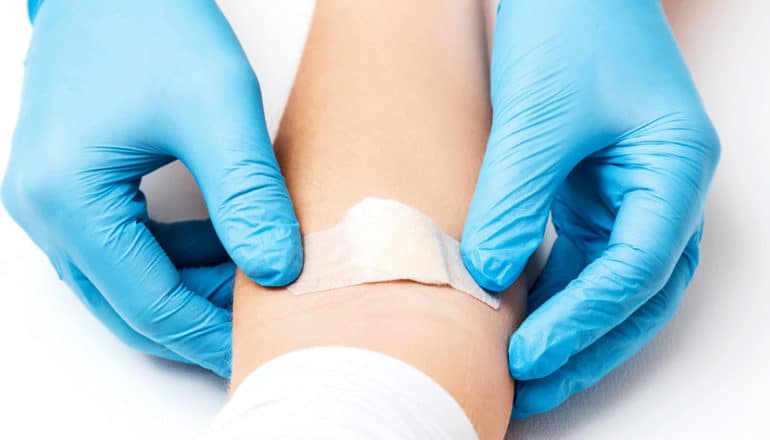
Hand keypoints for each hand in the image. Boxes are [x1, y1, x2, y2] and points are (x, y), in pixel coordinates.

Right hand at [2, 0, 301, 376]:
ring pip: (125, 281)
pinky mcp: (71, 185)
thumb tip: (278, 270)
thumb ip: (248, 196)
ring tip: (253, 276)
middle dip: (199, 319)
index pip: (146, 301)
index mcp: (66, 199)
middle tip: (264, 324)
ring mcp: (50, 200)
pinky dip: (173, 257)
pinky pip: (122, 247)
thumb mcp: (216, 108)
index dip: (209, 331)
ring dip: (189, 288)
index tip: (264, 343)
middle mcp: (43, 210)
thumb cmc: (151, 23)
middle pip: (129, 303)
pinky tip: (222, 245)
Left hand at [461, 0, 719, 416]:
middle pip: (634, 294)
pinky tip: (517, 317)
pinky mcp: (592, 190)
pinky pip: (579, 257)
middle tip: (531, 389)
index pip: (634, 270)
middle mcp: (660, 190)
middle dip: (585, 346)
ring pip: (608, 283)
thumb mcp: (538, 114)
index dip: (581, 321)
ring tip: (521, 371)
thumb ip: (513, 199)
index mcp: (674, 169)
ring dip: (569, 328)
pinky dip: (552, 292)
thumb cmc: (569, 24)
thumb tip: (482, 276)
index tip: (527, 357)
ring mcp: (629, 192)